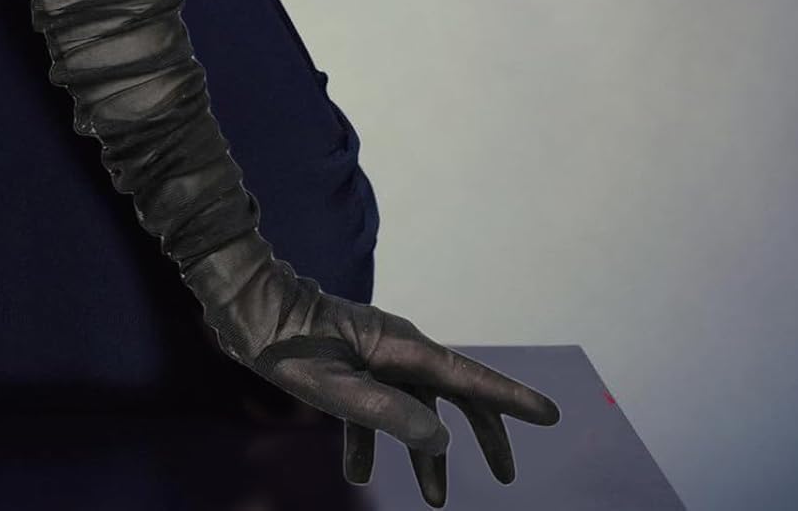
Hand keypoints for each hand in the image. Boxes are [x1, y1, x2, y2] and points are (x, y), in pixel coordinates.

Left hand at [231, 285, 561, 507]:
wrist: (247, 306)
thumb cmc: (287, 344)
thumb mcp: (336, 388)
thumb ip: (388, 415)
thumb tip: (441, 443)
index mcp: (400, 348)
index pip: (466, 377)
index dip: (509, 400)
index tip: (550, 416)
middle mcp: (395, 347)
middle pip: (453, 393)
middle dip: (482, 435)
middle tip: (504, 477)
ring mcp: (372, 354)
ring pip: (414, 407)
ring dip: (424, 454)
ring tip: (433, 502)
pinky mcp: (349, 362)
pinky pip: (374, 405)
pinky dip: (372, 441)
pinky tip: (357, 476)